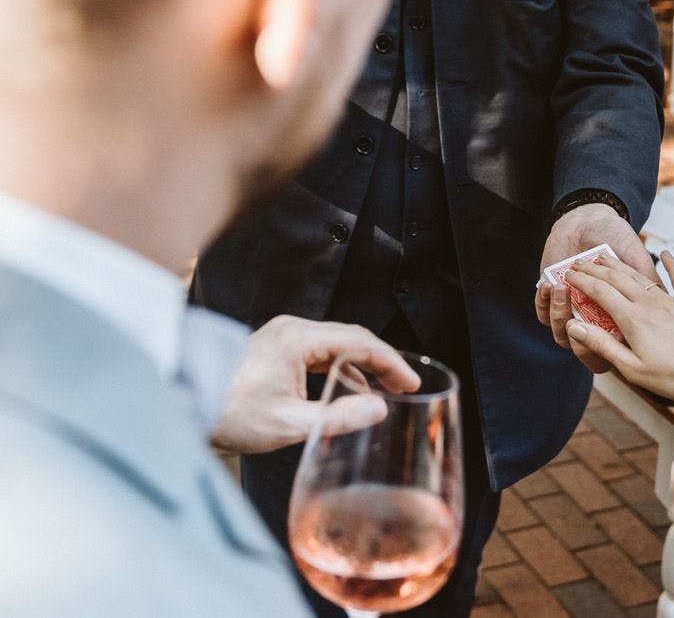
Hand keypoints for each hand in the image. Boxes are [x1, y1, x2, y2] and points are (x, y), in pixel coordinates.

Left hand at [211, 315, 420, 453]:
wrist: (182, 404)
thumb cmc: (229, 414)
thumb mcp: (289, 423)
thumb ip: (338, 416)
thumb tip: (379, 409)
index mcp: (298, 339)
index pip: (360, 342)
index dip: (391, 363)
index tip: (411, 382)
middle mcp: (293, 329)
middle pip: (352, 337)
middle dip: (382, 361)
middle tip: (404, 386)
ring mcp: (284, 336)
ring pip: (337, 344)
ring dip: (362, 365)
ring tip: (381, 391)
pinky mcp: (277, 347)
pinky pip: (320, 351)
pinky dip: (341, 367)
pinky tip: (347, 390)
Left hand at [534, 203, 657, 372]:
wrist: (591, 217)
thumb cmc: (618, 239)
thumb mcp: (638, 261)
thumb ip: (649, 286)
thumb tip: (661, 312)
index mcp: (620, 319)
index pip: (614, 350)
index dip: (610, 352)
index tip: (605, 334)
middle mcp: (596, 321)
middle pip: (584, 350)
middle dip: (578, 343)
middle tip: (575, 323)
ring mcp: (573, 312)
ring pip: (561, 335)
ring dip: (559, 316)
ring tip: (563, 289)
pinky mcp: (552, 301)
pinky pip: (543, 315)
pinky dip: (545, 304)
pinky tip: (552, 285)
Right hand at [563, 251, 673, 402]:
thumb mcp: (633, 369)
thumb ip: (603, 345)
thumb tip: (574, 328)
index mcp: (633, 320)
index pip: (600, 293)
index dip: (581, 282)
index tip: (567, 275)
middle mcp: (651, 304)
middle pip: (616, 279)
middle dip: (595, 269)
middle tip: (579, 261)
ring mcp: (673, 301)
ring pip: (640, 276)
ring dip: (620, 264)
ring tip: (605, 256)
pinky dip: (671, 264)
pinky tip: (664, 253)